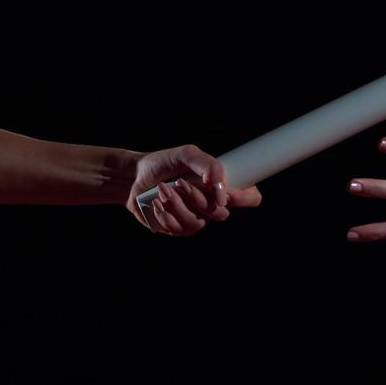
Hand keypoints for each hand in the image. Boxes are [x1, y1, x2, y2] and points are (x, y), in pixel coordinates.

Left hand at [127, 144, 263, 235]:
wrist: (134, 177)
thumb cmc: (162, 163)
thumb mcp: (186, 154)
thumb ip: (208, 164)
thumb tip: (220, 186)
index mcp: (221, 185)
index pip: (251, 197)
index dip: (245, 198)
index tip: (225, 192)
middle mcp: (212, 204)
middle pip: (222, 213)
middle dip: (198, 198)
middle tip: (180, 183)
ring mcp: (197, 218)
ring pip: (199, 223)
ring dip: (178, 206)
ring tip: (162, 190)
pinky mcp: (179, 229)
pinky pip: (180, 230)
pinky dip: (166, 215)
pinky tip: (156, 203)